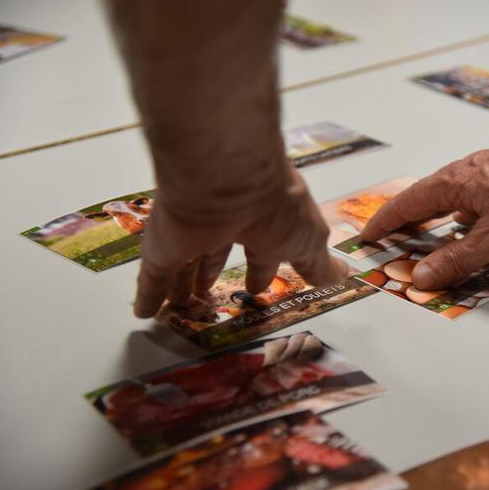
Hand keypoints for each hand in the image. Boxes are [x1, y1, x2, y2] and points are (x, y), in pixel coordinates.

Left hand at [134, 163, 347, 317]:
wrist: (226, 178)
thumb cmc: (274, 208)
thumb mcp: (309, 240)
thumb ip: (319, 265)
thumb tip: (344, 279)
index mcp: (264, 221)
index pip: (262, 250)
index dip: (259, 271)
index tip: (256, 290)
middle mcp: (226, 222)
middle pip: (217, 254)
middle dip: (214, 274)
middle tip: (208, 296)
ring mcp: (191, 232)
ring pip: (185, 264)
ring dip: (184, 286)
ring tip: (181, 307)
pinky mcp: (161, 245)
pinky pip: (152, 274)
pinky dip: (149, 294)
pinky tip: (144, 311)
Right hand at [360, 131, 488, 289]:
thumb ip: (456, 259)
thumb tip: (421, 276)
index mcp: (453, 183)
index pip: (406, 204)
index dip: (385, 223)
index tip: (368, 237)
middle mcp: (466, 174)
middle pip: (426, 201)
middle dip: (407, 224)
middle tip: (392, 244)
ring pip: (452, 201)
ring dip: (437, 223)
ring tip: (427, 243)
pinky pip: (475, 203)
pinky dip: (463, 221)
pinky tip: (474, 234)